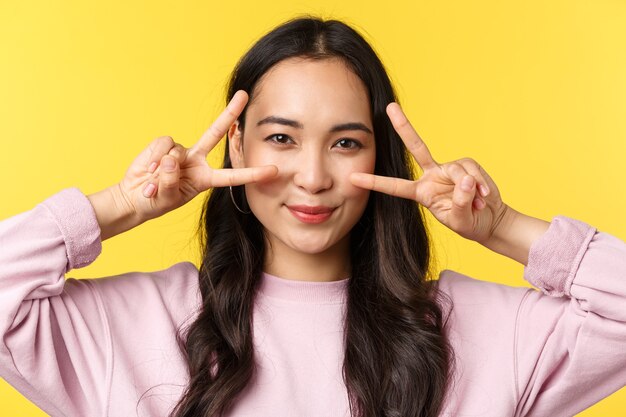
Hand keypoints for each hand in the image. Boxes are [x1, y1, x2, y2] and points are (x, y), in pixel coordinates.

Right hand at [116, 90, 277, 222]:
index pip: (232, 176)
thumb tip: (170, 161)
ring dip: (162, 170)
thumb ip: (170, 181)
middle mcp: (197, 161)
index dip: (252, 173)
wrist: (134, 198)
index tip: (274, 170)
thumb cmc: (155, 201)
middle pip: (215, 133)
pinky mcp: (163, 145)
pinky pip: (162, 146)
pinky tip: (147, 171)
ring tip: (154, 183)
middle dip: (229, 113)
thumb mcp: (166, 198)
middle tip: (244, 95)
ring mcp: (180, 152)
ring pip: (176, 152)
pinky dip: (152, 159)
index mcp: (205, 179)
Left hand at [350, 102, 508, 243]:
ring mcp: (448, 169)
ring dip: (470, 191)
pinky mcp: (466, 165)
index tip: (353, 178)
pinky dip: (481, 186)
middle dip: (403, 126)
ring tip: (477, 206)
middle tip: (389, 106)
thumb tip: (465, 181)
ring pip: (458, 171)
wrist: (490, 220)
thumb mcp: (461, 221)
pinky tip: (484, 198)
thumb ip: (460, 203)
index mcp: (421, 193)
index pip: (394, 186)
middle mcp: (431, 176)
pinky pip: (472, 172)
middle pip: (416, 147)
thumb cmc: (470, 223)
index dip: (374, 182)